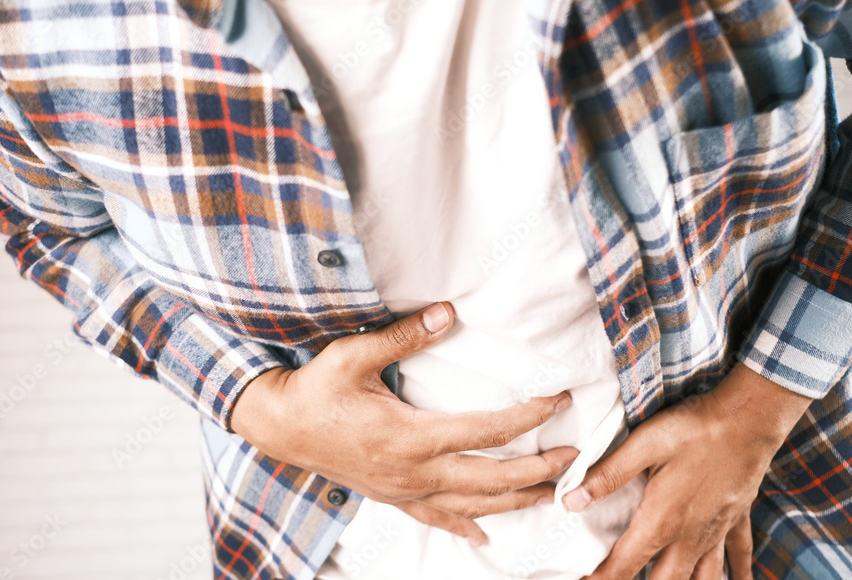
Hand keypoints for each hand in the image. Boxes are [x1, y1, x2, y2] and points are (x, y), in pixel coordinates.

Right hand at [230, 301, 579, 545]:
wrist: (279, 426)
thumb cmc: (316, 389)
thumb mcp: (355, 356)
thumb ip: (404, 337)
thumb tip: (447, 314)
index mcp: (411, 437)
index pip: (486, 431)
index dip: (527, 416)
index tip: (557, 400)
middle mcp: (413, 472)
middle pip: (490, 479)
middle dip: (537, 470)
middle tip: (573, 457)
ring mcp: (402, 491)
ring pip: (470, 507)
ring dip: (514, 503)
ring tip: (550, 495)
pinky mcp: (391, 497)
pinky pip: (434, 521)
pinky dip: (463, 528)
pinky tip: (482, 538)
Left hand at [565, 364, 812, 579]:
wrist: (750, 417)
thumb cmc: (694, 428)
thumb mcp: (644, 444)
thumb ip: (607, 475)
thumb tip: (570, 502)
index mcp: (663, 520)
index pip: (625, 565)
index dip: (602, 579)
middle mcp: (691, 536)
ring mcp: (717, 529)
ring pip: (703, 578)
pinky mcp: (737, 517)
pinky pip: (739, 556)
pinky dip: (738, 574)